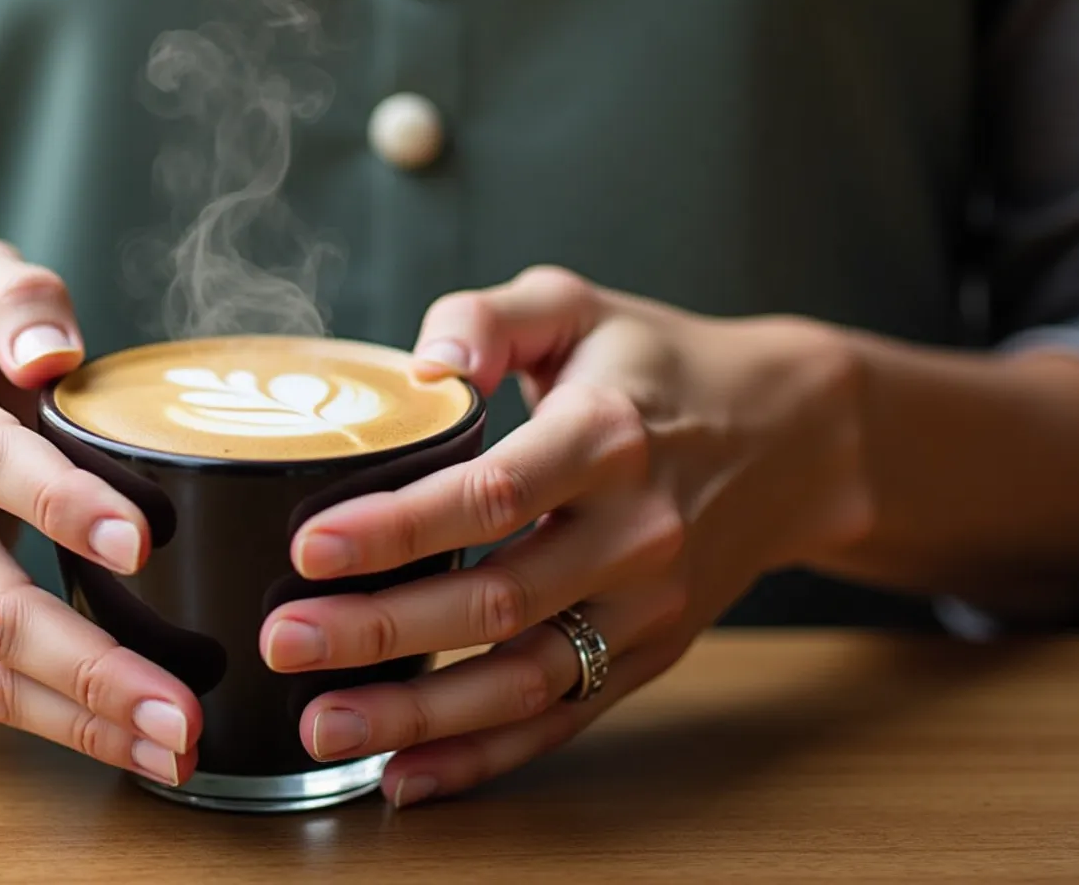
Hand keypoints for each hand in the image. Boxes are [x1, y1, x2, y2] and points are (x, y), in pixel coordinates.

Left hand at [259, 266, 872, 805]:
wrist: (795, 438)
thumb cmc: (658, 364)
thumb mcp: (579, 304)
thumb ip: (490, 316)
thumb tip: (423, 366)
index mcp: (607, 437)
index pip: (494, 492)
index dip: (398, 527)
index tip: (308, 546)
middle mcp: (635, 534)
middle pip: (498, 599)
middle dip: (380, 629)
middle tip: (283, 641)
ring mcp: (648, 610)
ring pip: (525, 680)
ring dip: (419, 713)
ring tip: (321, 725)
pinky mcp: (648, 657)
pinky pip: (560, 722)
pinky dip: (481, 758)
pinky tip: (403, 773)